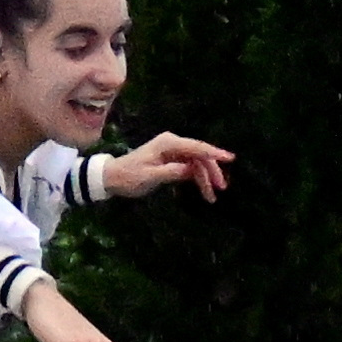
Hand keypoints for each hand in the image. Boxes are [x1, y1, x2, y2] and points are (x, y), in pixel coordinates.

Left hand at [108, 132, 233, 200]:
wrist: (111, 178)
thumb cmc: (128, 177)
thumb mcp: (149, 177)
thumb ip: (171, 172)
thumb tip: (191, 170)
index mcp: (168, 144)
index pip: (196, 147)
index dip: (214, 153)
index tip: (230, 158)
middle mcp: (172, 144)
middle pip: (199, 156)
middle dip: (212, 171)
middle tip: (221, 188)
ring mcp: (173, 152)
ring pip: (197, 163)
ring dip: (205, 178)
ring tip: (211, 197)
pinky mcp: (172, 161)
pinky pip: (190, 168)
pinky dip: (197, 179)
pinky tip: (203, 191)